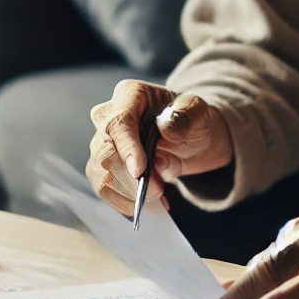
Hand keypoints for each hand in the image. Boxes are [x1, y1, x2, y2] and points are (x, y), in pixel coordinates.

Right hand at [86, 80, 233, 214]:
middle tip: (158, 189)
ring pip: (100, 175)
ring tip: (157, 194)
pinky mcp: (103, 168)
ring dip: (128, 192)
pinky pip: (104, 189)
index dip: (126, 148)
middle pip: (104, 152)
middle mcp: (109, 117)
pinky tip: (147, 204)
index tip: (140, 171)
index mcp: (130, 95)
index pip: (118, 122)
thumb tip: (164, 127)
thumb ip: (184, 116)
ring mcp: (102, 144)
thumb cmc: (191, 119)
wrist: (191, 137)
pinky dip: (125, 202)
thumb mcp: (198, 112)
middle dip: (131, 178)